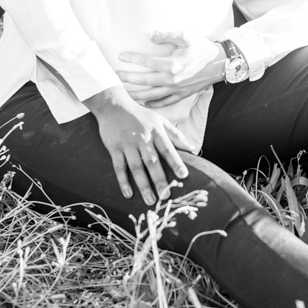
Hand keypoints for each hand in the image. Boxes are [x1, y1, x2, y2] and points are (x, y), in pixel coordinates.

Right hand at [83, 84, 195, 206]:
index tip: (184, 175)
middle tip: (165, 196)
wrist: (114, 106)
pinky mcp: (114, 148)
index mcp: (156, 133)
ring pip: (136, 167)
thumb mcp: (160, 121)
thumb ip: (176, 136)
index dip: (176, 162)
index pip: (168, 150)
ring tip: (150, 201)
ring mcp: (127, 144)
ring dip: (143, 185)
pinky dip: (123, 181)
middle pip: (152, 162)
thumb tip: (194, 148)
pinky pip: (119, 167)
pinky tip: (128, 194)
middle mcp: (142, 139)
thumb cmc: (140, 116)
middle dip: (159, 180)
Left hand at [117, 32, 226, 107]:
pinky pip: (164, 103)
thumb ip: (167, 35)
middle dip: (127, 78)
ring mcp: (176, 89)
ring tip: (122, 92)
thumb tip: (150, 35)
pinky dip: (152, 104)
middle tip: (114, 76)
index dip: (132, 58)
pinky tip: (143, 103)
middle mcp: (172, 79)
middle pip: (144, 81)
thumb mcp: (186, 36)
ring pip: (151, 95)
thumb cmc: (201, 48)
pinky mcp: (181, 95)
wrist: (219, 64)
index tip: (120, 56)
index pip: (147, 62)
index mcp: (172, 64)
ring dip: (135, 94)